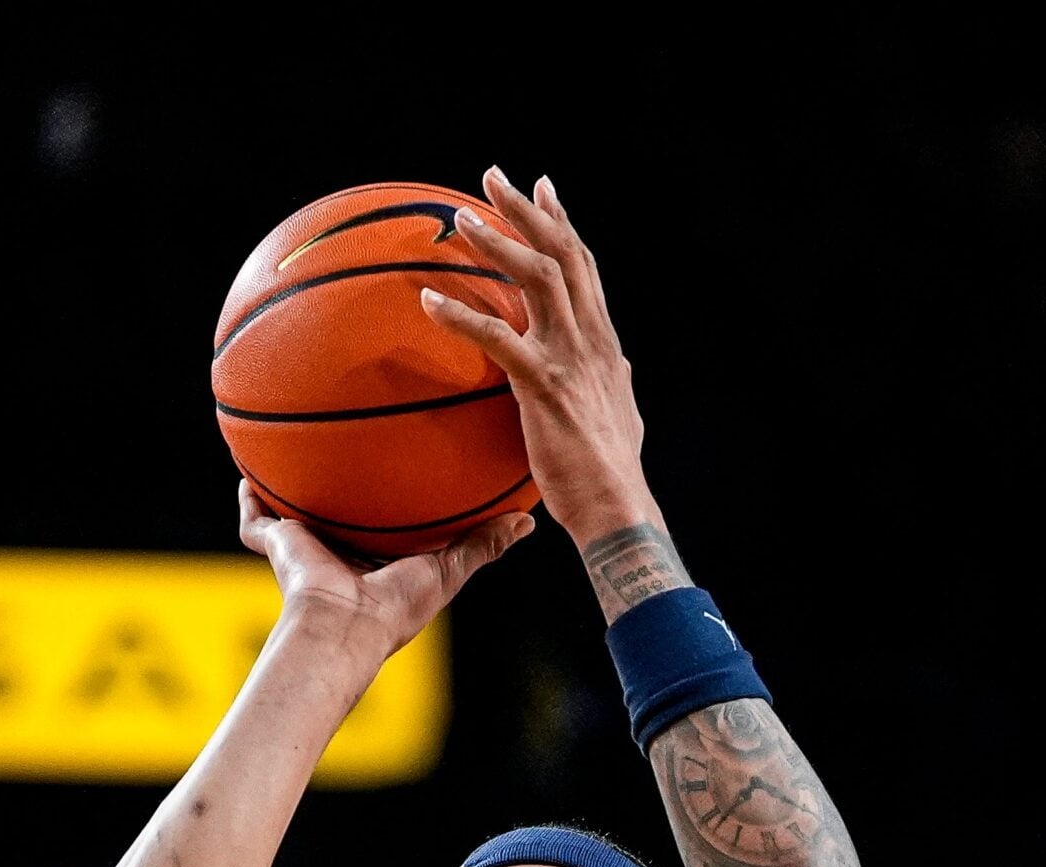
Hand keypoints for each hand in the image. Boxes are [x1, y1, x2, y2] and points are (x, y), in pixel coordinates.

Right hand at [237, 481, 531, 657]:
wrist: (343, 626)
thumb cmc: (396, 609)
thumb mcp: (449, 569)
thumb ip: (483, 544)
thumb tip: (527, 520)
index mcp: (376, 562)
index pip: (383, 528)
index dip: (391, 506)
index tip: (402, 475)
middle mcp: (339, 554)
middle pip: (338, 518)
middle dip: (340, 493)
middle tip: (348, 456)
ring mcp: (306, 550)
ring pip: (294, 515)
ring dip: (291, 489)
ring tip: (290, 453)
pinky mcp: (278, 545)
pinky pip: (256, 519)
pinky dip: (249, 499)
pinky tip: (246, 473)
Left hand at [419, 167, 661, 540]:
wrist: (617, 508)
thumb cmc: (606, 475)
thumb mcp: (614, 414)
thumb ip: (606, 383)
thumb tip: (607, 373)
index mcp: (603, 343)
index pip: (584, 268)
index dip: (562, 225)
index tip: (544, 189)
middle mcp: (591, 339)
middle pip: (562, 255)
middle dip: (528, 211)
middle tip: (494, 178)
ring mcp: (570, 358)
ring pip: (537, 279)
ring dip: (497, 244)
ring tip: (460, 222)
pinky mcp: (544, 385)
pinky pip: (497, 337)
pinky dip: (461, 315)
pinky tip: (428, 301)